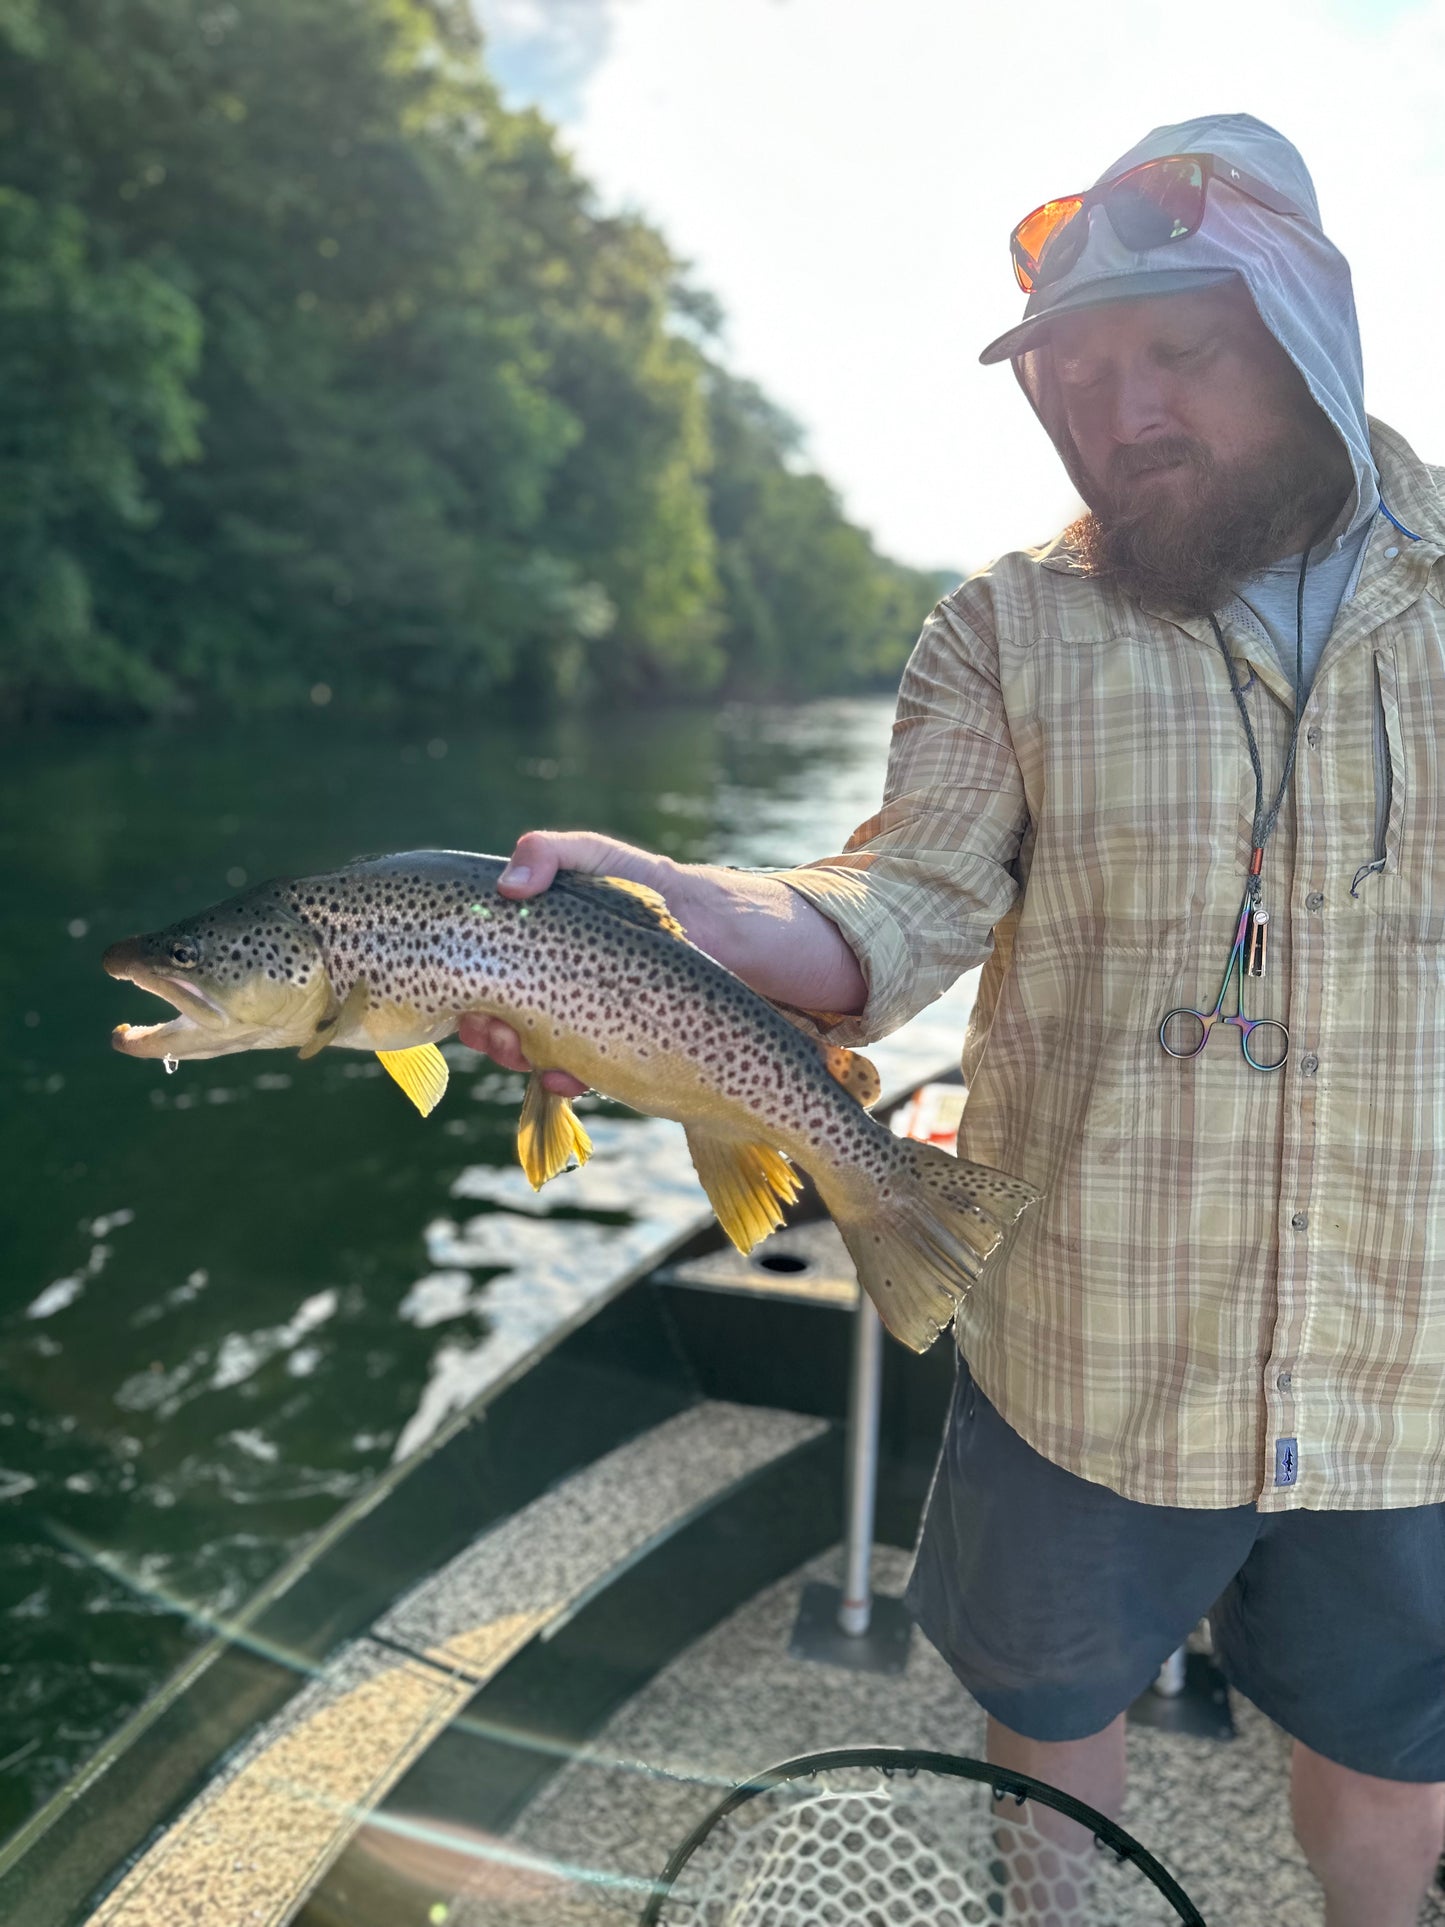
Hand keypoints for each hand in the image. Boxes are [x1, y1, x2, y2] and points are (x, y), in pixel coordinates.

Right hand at [457, 830, 677, 1096]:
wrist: (729, 935)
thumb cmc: (656, 889)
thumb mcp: (597, 856)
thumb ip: (550, 853)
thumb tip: (508, 887)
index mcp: (537, 947)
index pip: (484, 976)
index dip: (466, 992)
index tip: (464, 1003)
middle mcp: (554, 987)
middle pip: (500, 1019)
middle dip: (488, 1032)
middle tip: (494, 1032)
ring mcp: (584, 1023)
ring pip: (533, 1052)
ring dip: (520, 1059)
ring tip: (526, 1054)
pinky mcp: (616, 1053)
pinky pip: (579, 1075)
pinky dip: (566, 1079)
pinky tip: (568, 1075)